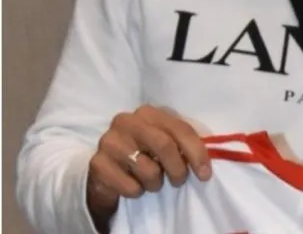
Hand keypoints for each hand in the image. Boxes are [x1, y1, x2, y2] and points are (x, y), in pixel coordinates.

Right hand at [86, 105, 210, 227]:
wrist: (107, 172)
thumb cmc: (144, 155)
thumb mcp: (164, 144)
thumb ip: (182, 144)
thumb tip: (205, 162)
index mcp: (148, 112)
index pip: (180, 129)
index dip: (197, 153)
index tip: (205, 174)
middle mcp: (126, 121)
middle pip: (164, 145)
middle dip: (178, 169)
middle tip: (179, 181)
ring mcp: (108, 141)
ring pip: (148, 169)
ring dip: (156, 183)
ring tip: (152, 182)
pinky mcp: (97, 164)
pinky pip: (130, 187)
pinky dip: (137, 192)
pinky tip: (133, 185)